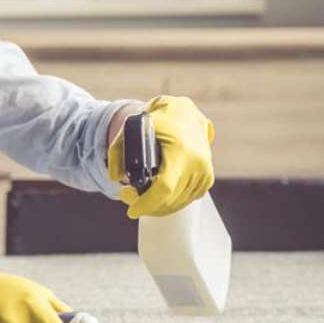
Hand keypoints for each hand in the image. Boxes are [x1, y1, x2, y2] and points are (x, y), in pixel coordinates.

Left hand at [108, 95, 214, 218]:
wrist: (183, 111)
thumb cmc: (156, 119)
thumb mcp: (131, 128)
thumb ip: (118, 151)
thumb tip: (115, 178)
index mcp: (180, 150)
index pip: (164, 187)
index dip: (147, 203)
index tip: (131, 210)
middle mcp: (197, 163)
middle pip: (170, 200)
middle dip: (146, 205)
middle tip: (127, 195)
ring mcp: (205, 172)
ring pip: (178, 203)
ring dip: (157, 205)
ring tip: (138, 194)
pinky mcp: (208, 178)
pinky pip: (187, 199)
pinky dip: (171, 201)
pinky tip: (157, 194)